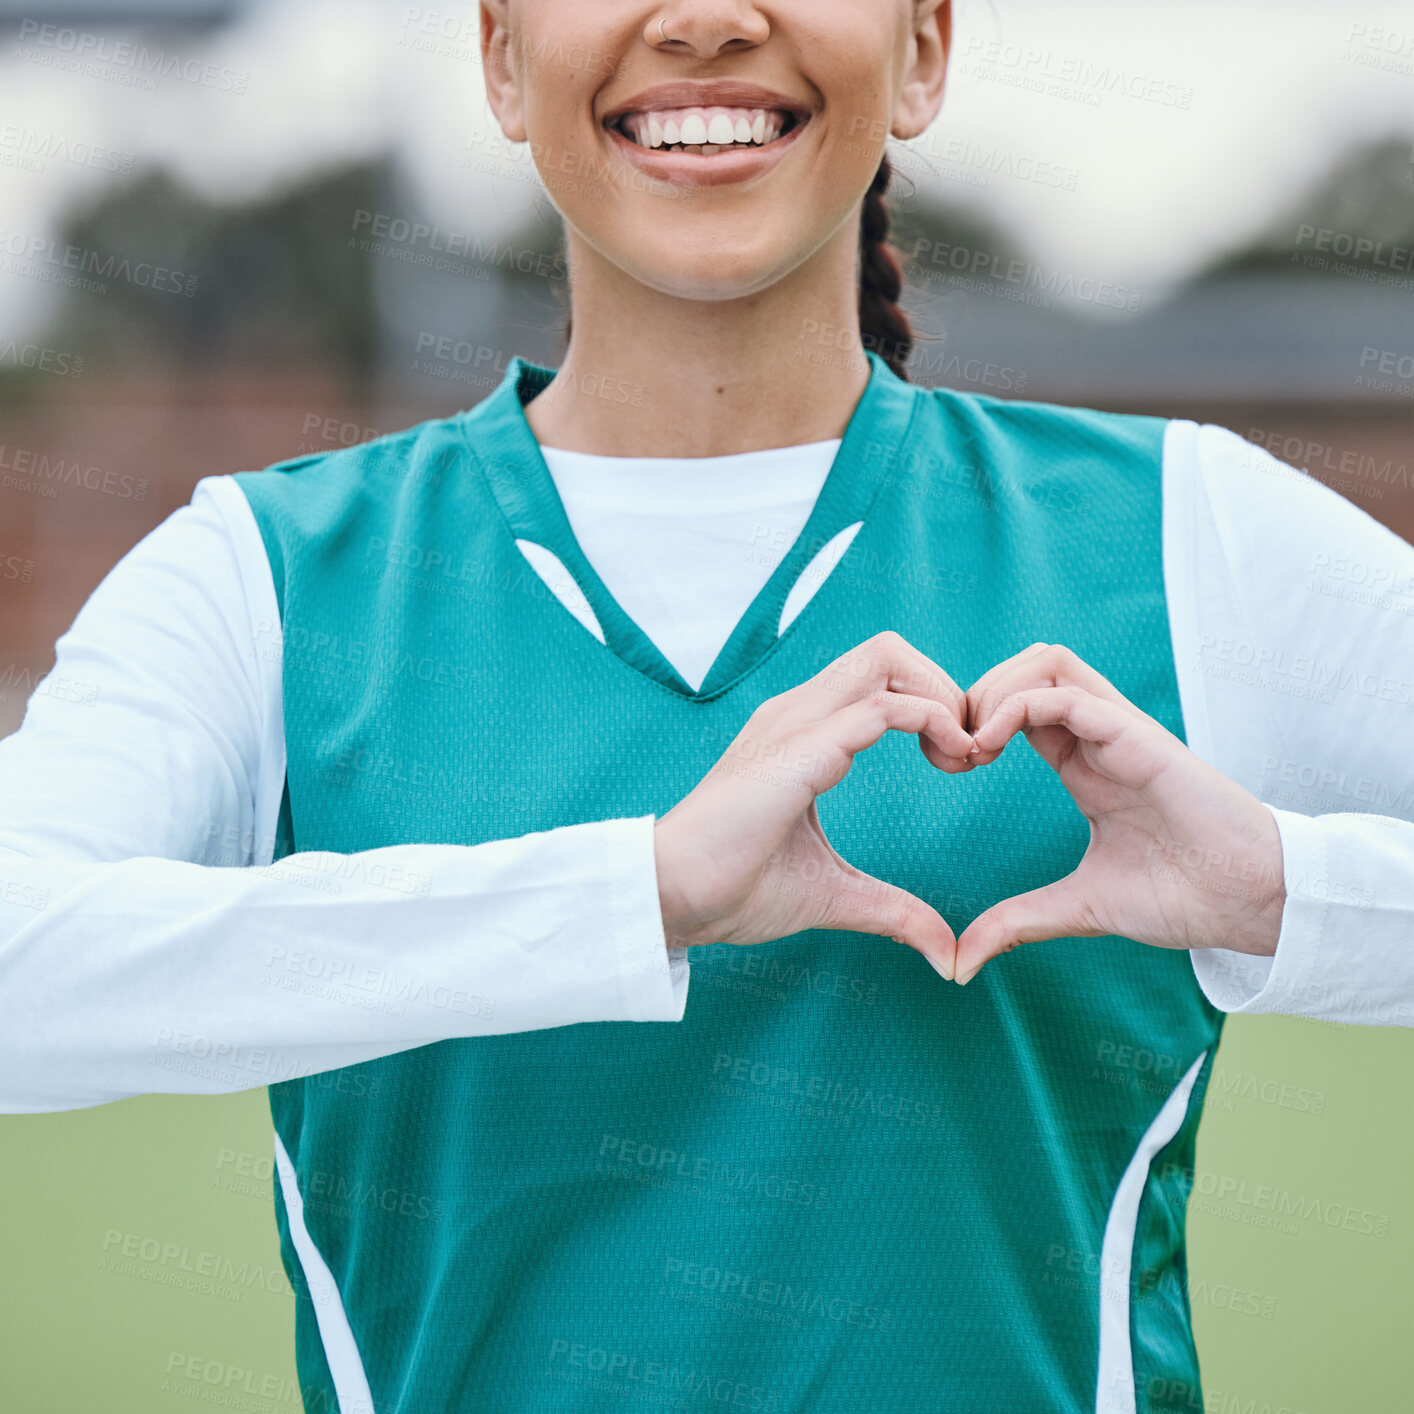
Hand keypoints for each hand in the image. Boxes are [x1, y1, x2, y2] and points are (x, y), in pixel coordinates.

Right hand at [654, 632, 976, 978]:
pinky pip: (883, 707)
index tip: (956, 764)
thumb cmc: (733, 890)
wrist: (674, 898)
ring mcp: (797, 723)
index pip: (878, 678)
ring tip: (962, 755)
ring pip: (886, 657)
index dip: (931, 705)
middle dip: (944, 687)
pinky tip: (949, 760)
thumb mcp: (834, 894)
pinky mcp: (801, 749)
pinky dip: (933, 720)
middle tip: (967, 752)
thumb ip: (892, 910)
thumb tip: (945, 952)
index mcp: (802, 733)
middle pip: (887, 651)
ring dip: (942, 696)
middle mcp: (799, 713)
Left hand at [954, 643, 1285, 985]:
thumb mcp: (1076, 908)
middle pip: (1027, 666)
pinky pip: (1067, 693)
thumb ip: (1016, 924)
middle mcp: (1098, 736)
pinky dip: (1016, 706)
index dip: (973, 722)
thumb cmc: (1181, 897)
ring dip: (995, 690)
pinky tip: (991, 746)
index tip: (950, 768)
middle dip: (975, 694)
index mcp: (1082, 762)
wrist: (1249, 903)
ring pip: (1047, 661)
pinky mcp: (1137, 736)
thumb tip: (960, 963)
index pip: (1017, 705)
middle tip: (954, 752)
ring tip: (974, 745)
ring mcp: (1118, 731)